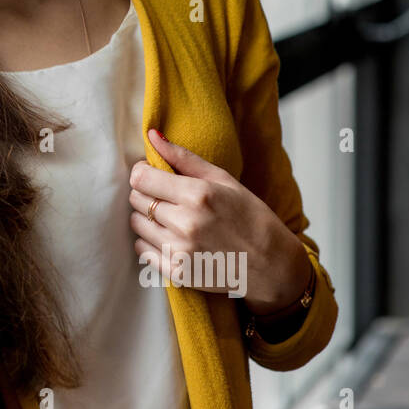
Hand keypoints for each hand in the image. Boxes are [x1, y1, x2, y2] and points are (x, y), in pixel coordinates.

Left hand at [127, 128, 309, 314]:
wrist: (272, 266)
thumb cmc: (251, 217)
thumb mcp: (224, 180)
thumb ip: (184, 158)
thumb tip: (152, 136)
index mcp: (198, 195)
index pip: (141, 178)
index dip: (143, 172)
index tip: (154, 174)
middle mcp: (186, 223)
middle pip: (136, 199)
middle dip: (146, 193)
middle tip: (167, 196)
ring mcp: (180, 251)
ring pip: (136, 224)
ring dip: (147, 218)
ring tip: (172, 218)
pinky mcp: (177, 272)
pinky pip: (142, 250)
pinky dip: (150, 242)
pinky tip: (172, 238)